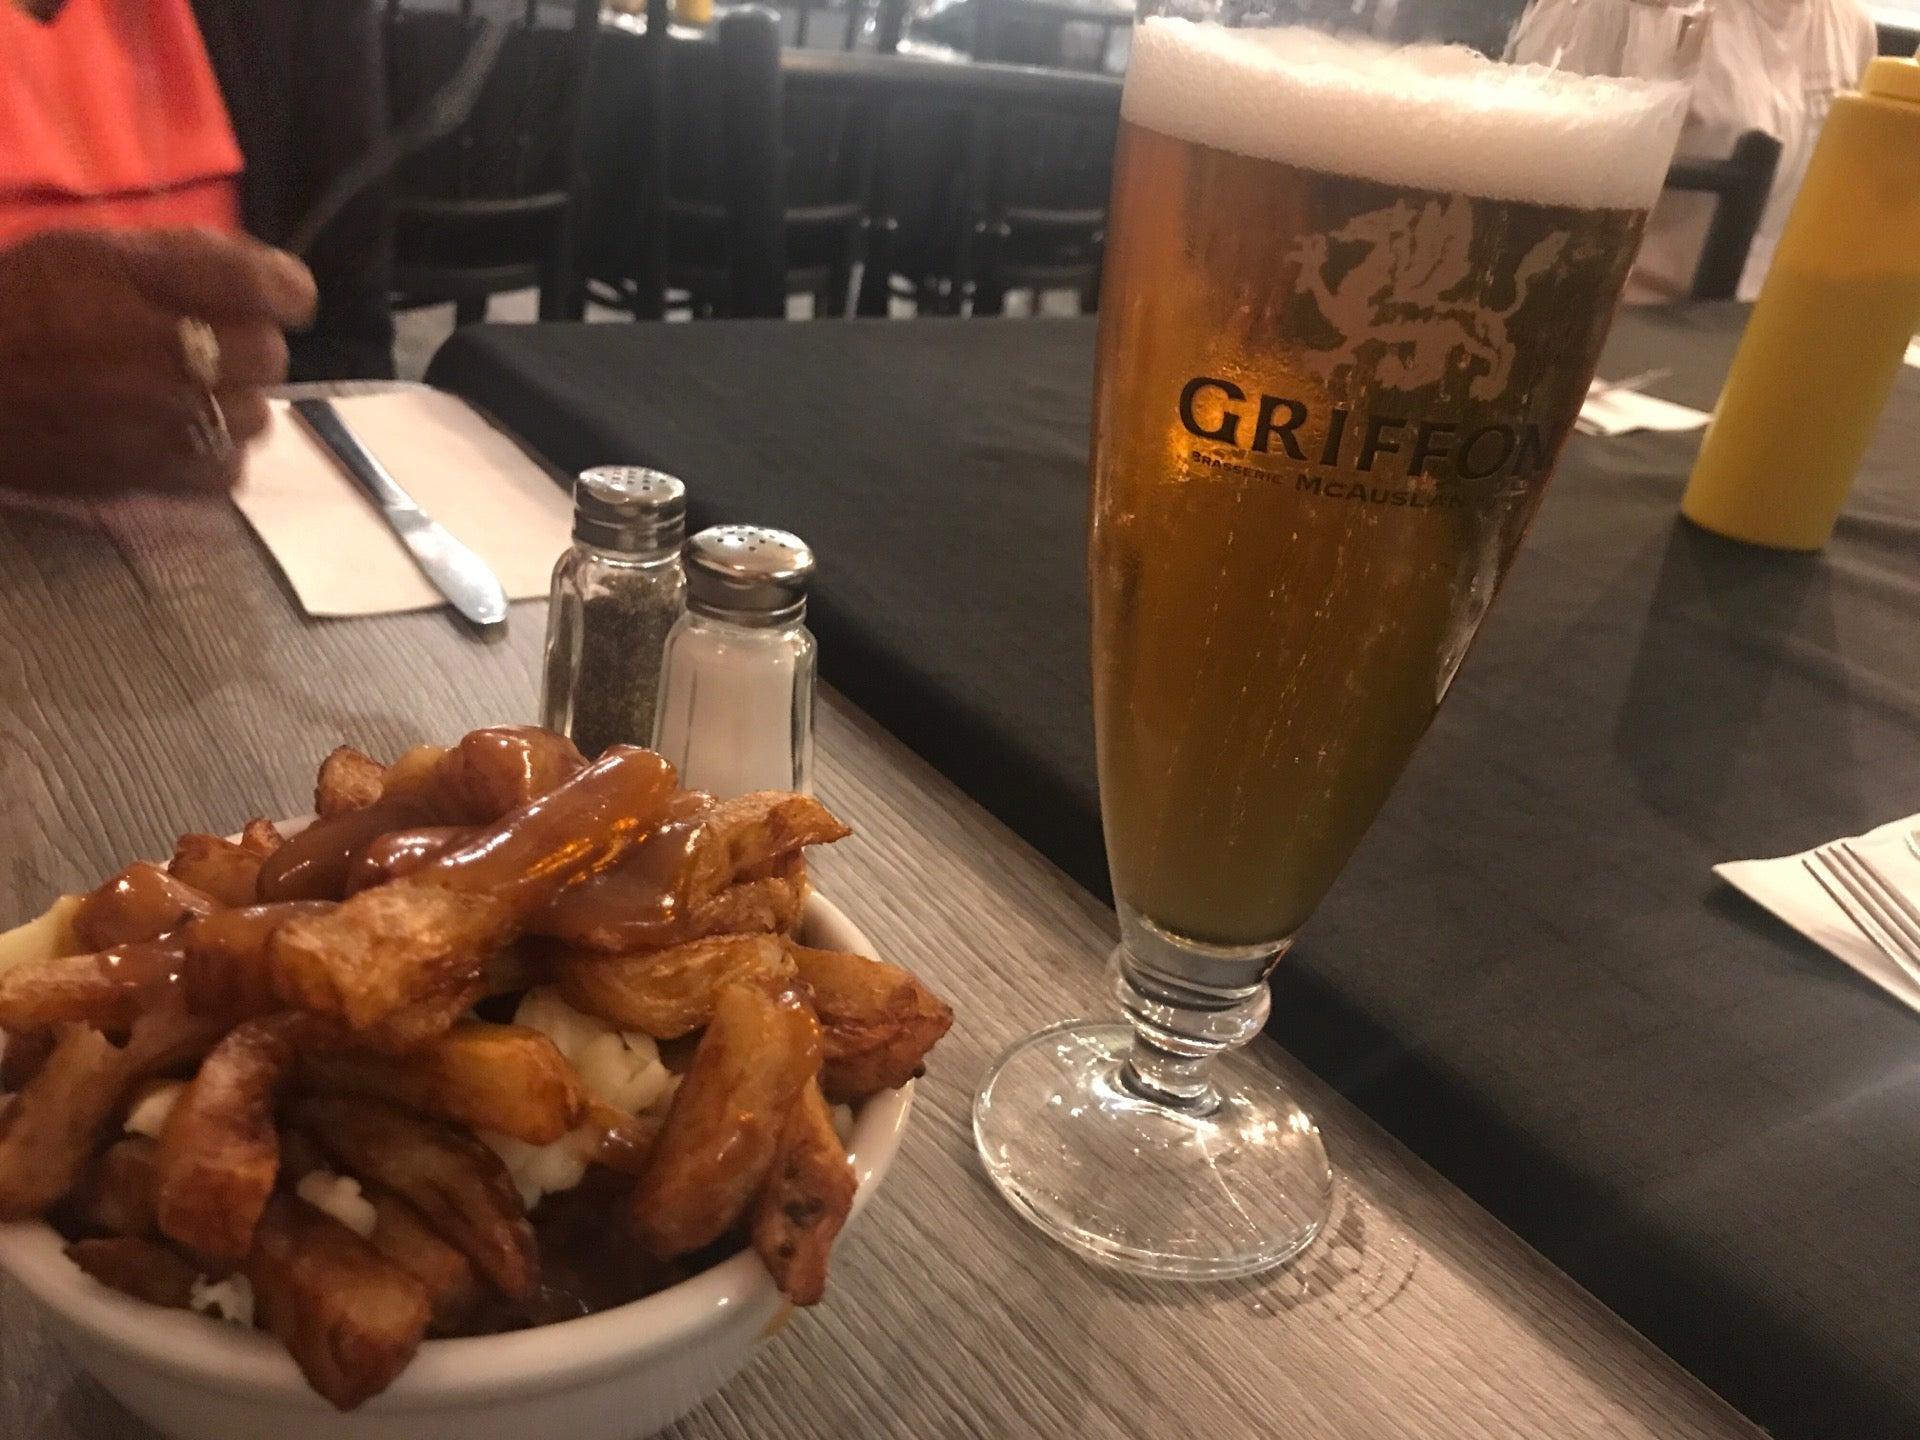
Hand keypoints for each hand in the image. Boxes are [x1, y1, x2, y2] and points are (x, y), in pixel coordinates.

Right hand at [0, 228, 317, 492]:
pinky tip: (185, 434)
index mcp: (139, 282)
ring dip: (238, 402)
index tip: (285, 297)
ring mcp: (158, 422)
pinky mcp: (148, 476)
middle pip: (269, 353)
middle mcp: (158, 352)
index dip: (287, 290)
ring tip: (193, 392)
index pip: (261, 284)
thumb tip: (267, 269)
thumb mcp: (84, 251)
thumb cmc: (17, 306)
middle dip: (251, 344)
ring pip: (256, 416)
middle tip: (213, 344)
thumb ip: (180, 254)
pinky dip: (218, 454)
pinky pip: (227, 470)